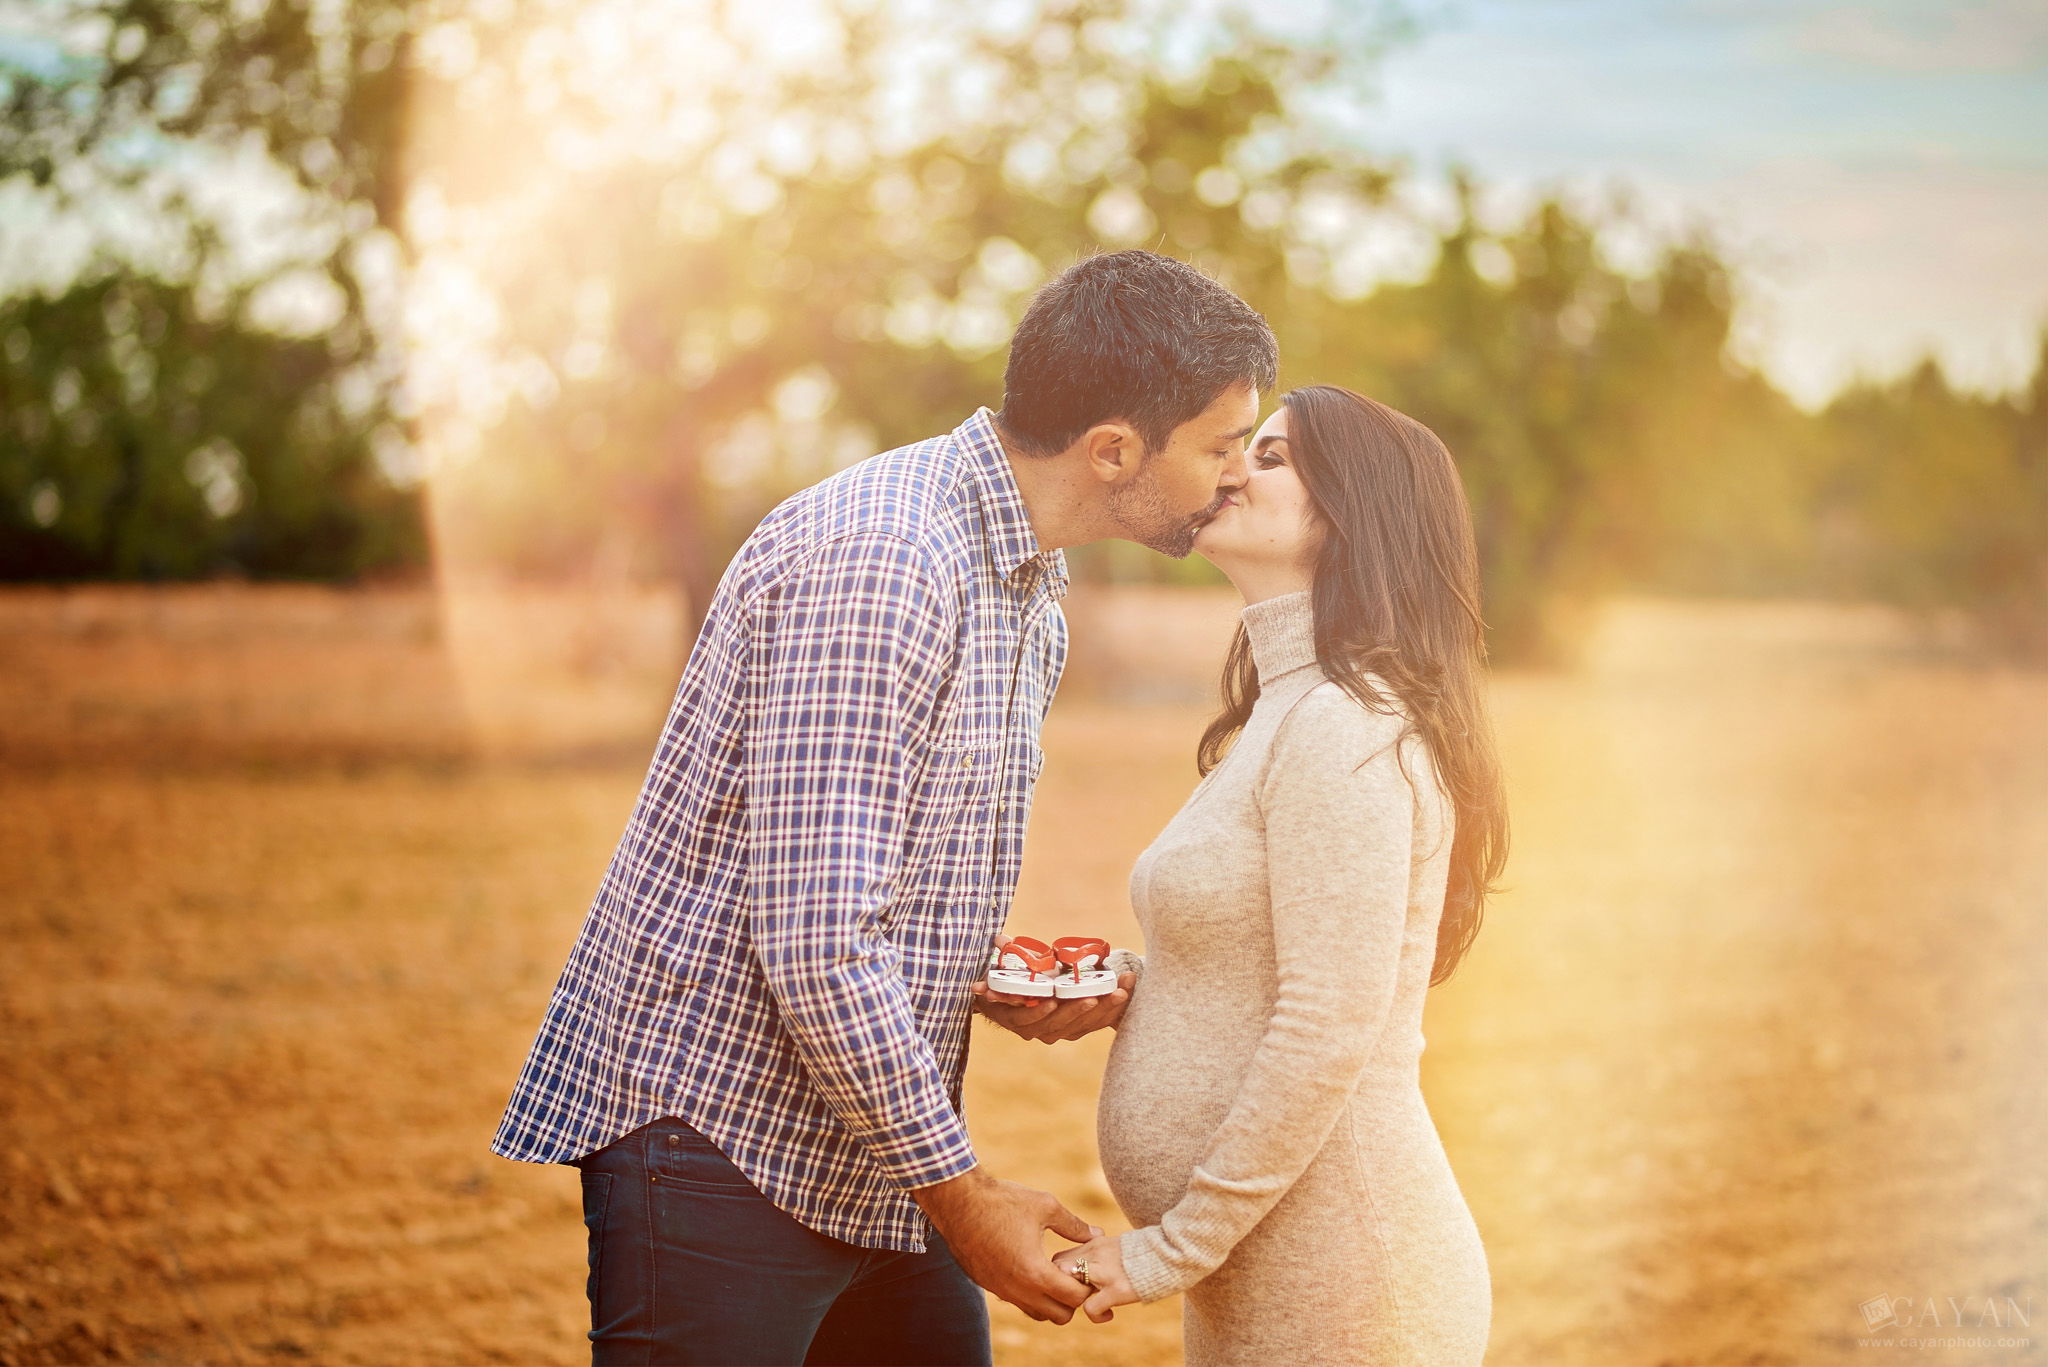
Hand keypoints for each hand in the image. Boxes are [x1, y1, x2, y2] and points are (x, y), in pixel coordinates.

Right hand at [910, 1166, 1099, 1322]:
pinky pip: (1015, 1300)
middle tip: (1073, 1274)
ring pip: (1035, 1312)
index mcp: (1035, 1272)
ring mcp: (1000, 1290)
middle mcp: (1017, 1289)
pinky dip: (1028, 1292)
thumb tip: (1096, 1234)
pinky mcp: (987, 1285)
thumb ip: (1074, 1226)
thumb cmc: (1002, 1201)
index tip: (1089, 1269)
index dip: (1088, 1286)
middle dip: (1071, 1300)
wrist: (957, 1201)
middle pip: (1058, 1316)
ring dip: (1049, 1299)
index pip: (1074, 1298)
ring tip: (1052, 1271)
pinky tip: (1028, 1265)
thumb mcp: (1045, 1207)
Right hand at [972, 935, 1133, 1043]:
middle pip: (1063, 1025)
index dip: (1039, 1012)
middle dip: (1081, 1010)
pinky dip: (1112, 1009)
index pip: (1029, 1019)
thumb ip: (1003, 955)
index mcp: (1019, 1018)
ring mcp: (1060, 1031)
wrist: (1020, 1002)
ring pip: (1084, 1025)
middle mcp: (1039, 1030)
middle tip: (1097, 996)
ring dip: (1104, 1009)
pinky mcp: (1078, 1028)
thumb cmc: (1011, 984)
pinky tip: (1126, 991)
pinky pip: (1097, 1023)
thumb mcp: (1003, 970)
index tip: (1052, 1001)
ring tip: (1120, 991)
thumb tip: (999, 939)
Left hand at [1054, 1232, 1139, 1322]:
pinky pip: (1090, 1309)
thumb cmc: (1148, 1252)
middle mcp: (1095, 1255)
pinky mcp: (1117, 1289)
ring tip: (1091, 1305)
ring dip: (1075, 1301)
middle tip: (1076, 1300)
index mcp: (1095, 1243)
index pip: (1060, 1257)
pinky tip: (1109, 1315)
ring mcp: (1105, 1272)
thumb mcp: (1118, 1245)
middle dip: (1061, 1288)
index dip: (1060, 1276)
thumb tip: (1088, 1266)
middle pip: (1057, 1269)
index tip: (1072, 1288)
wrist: (1172, 1251)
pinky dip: (1096, 1316)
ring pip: (1068, 1287)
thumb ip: (1099, 1253)